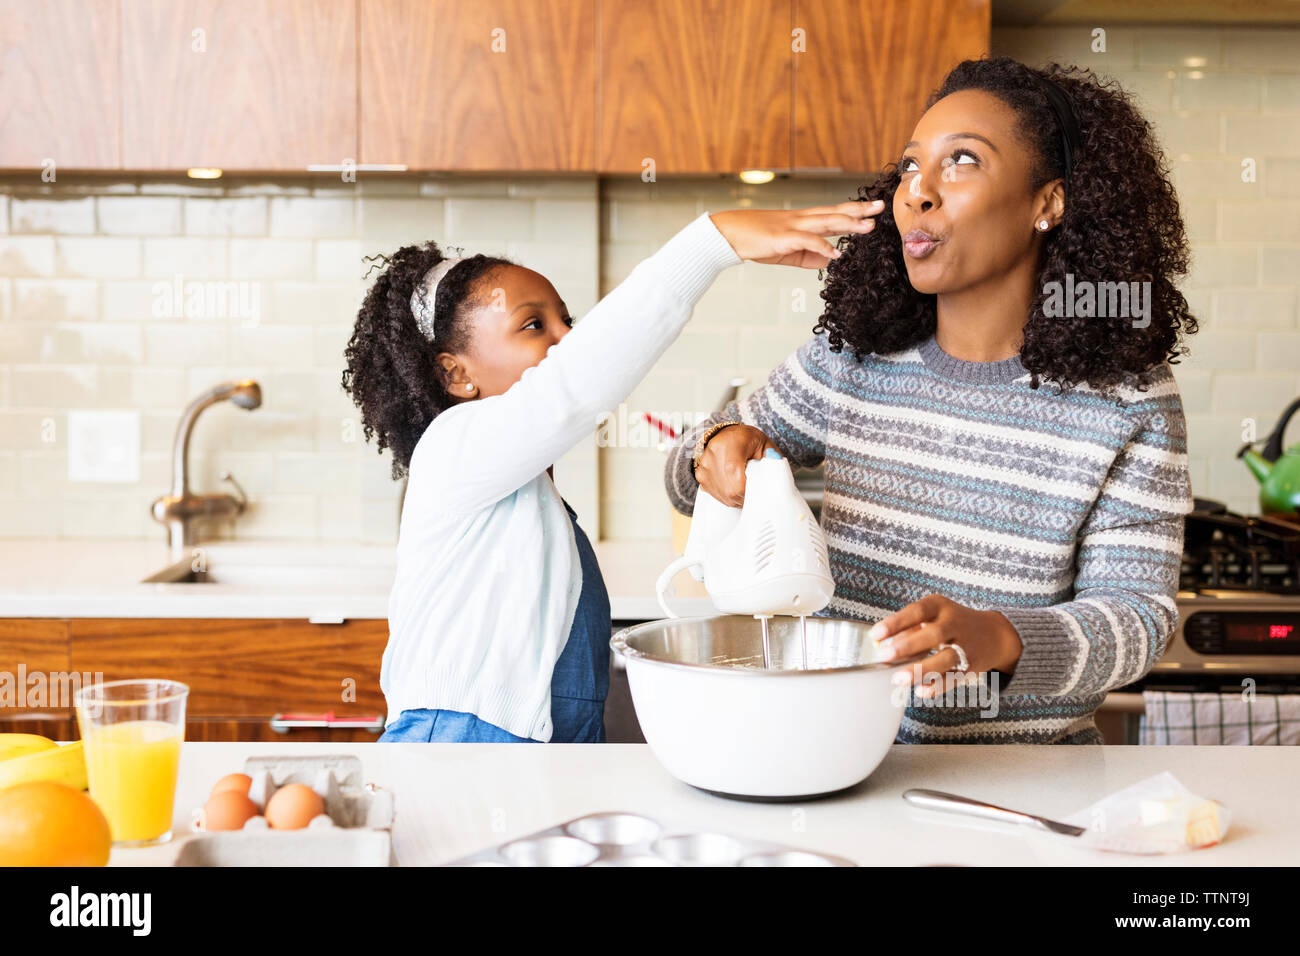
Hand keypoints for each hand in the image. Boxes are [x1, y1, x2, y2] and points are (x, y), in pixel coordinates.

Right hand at [693, 424, 776, 506]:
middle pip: (730, 492)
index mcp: (729, 446)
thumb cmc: (746, 439)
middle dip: (745, 498)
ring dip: (737, 499)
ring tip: (746, 489)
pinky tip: (735, 487)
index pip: (738, 481)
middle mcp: (712, 456)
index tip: (759, 492)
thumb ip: (773, 461)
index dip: (750, 492)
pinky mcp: (701, 476)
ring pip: (723, 496)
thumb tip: (778, 479)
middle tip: (755, 492)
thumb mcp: (764, 445)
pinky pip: (716, 495)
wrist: (726, 435)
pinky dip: (728, 496)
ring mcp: (704, 467)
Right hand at [709, 200, 883, 269]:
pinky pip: (807, 241)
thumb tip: (829, 260)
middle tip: (882, 206)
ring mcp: (792, 226)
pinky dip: (823, 246)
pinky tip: (836, 253)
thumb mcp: (786, 251)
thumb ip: (808, 256)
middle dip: (859, 210)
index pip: (833, 213)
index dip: (853, 211)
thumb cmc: (755, 241)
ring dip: (848, 224)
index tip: (873, 210)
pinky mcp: (783, 238)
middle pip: (835, 212)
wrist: (728, 234)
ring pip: (826, 222)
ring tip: (868, 227)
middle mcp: (801, 219)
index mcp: (802, 220)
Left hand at [869, 595, 1021, 698]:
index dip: (895, 623)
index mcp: (940, 606)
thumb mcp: (931, 616)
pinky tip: (920, 691)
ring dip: (921, 669)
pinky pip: (953, 678)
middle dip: (907, 646)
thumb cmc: (950, 623)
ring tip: (898, 678)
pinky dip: (937, 687)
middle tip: (883, 656)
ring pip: (945, 658)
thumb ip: (906, 628)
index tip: (875, 634)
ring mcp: (965, 646)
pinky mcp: (970, 667)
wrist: (993, 634)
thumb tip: (879, 643)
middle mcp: (955, 624)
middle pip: (933, 634)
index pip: (917, 611)